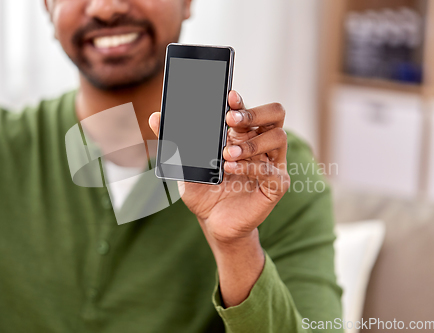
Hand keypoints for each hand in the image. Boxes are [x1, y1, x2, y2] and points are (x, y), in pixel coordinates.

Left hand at [149, 90, 289, 244]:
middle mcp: (261, 145)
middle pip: (275, 114)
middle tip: (231, 120)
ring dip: (250, 142)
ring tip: (226, 154)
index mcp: (242, 135)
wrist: (213, 223)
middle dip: (254, 113)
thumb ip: (174, 141)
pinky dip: (252, 167)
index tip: (228, 97)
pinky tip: (231, 168)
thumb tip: (154, 117)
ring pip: (278, 137)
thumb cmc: (204, 191)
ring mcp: (272, 163)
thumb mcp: (185, 165)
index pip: (248, 109)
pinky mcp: (276, 185)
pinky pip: (272, 170)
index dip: (240, 101)